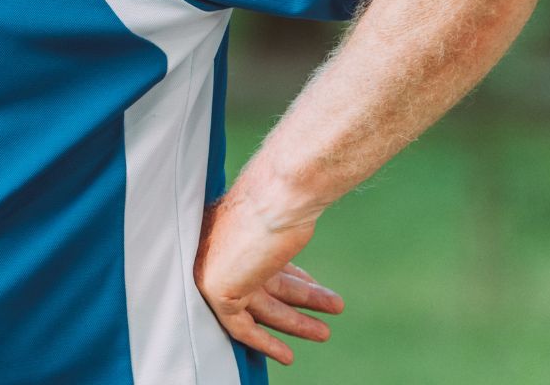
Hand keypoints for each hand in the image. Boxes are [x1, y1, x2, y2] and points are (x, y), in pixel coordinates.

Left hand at [194, 192, 344, 364]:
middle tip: (333, 307)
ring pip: (259, 305)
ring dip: (294, 322)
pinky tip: (286, 355)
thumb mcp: (286, 211)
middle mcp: (220, 244)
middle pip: (264, 283)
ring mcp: (215, 267)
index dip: (293, 276)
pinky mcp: (216, 289)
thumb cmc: (286, 195)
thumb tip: (310, 209)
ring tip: (325, 333)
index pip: (262, 260)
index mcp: (234, 223)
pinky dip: (264, 342)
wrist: (278, 196)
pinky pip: (239, 325)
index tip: (315, 285)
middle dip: (300, 301)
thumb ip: (285, 224)